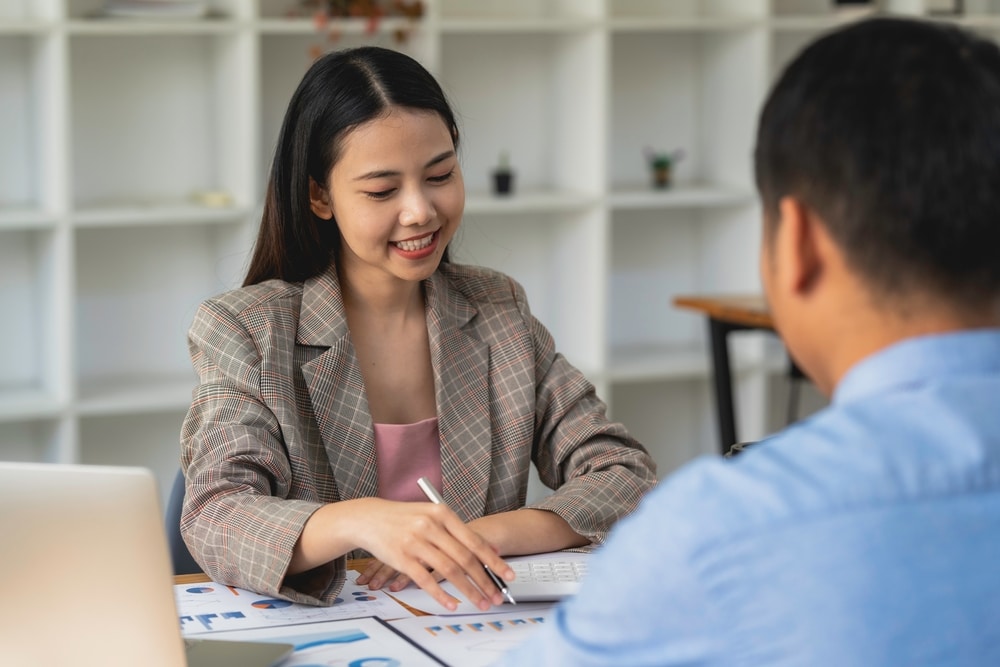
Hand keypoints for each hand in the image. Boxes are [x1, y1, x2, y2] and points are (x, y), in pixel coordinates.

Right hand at [348, 499, 512, 611]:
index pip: (474, 540)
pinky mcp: (402, 558)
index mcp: (442, 513)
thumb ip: (457, 531)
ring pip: (448, 571)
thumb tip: (489, 549)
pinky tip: (452, 604)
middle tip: (497, 595)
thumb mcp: (432, 515)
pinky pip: (425, 580)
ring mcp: (415, 543)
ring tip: (480, 602)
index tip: (507, 574)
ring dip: (468, 590)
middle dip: (485, 580)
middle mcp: (430, 527)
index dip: (493, 560)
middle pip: (464, 558)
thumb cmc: (404, 518)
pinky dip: (440, 594)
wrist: (369, 518)